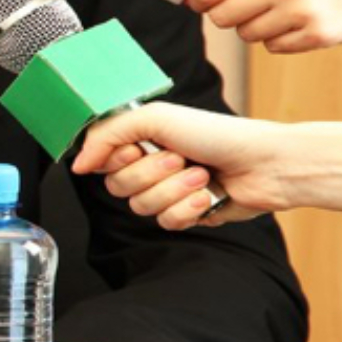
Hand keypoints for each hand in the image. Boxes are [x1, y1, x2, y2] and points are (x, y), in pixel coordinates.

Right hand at [73, 102, 289, 228]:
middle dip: (152, 174)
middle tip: (180, 158)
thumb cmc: (217, 134)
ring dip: (174, 191)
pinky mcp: (185, 214)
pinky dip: (188, 209)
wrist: (264, 163)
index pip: (101, 161)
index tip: (139, 148)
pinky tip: (207, 196)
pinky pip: (165, 223)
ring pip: (141, 207)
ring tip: (201, 175)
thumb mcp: (155, 118)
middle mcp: (149, 166)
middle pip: (117, 187)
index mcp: (140, 141)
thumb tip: (76, 164)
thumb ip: (107, 134)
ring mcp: (167, 192)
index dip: (118, 159)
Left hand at [186, 0, 341, 52]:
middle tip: (246, 4)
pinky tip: (298, 21)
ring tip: (281, 9)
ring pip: (246, 35)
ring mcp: (300, 11)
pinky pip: (272, 47)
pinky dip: (279, 38)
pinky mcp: (315, 35)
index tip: (197, 0)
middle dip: (228, 14)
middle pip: (222, 17)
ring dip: (256, 26)